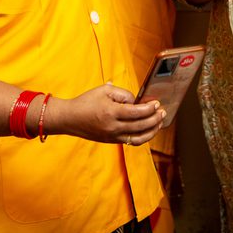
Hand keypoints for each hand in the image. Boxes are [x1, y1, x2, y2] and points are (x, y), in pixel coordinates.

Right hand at [47, 83, 165, 145]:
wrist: (69, 118)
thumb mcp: (104, 90)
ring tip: (159, 123)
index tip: (157, 104)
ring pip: (139, 138)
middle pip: (141, 126)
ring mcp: (113, 137)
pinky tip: (148, 130)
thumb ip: (123, 94)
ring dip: (152, 131)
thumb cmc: (86, 102)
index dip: (150, 108)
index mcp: (111, 113)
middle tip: (162, 112)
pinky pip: (131, 142)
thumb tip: (136, 102)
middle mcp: (113, 127)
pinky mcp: (112, 141)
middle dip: (155, 119)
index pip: (137, 112)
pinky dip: (142, 137)